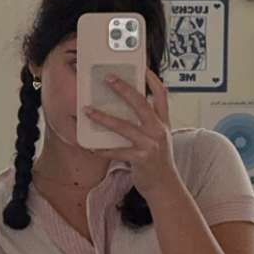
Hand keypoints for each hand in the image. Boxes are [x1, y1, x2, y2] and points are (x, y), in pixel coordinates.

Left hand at [85, 68, 180, 196]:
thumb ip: (149, 123)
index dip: (152, 79)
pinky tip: (91, 146)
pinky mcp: (142, 158)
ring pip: (124, 126)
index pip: (161, 94)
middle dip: (124, 89)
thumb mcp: (159, 138)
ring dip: (103, 118)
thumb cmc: (158, 161)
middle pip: (141, 103)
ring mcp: (151, 144)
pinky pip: (118, 151)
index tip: (141, 66)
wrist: (165, 187)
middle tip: (108, 78)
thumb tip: (126, 109)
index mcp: (163, 122)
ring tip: (87, 110)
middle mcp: (158, 130)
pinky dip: (103, 149)